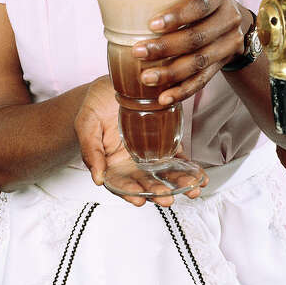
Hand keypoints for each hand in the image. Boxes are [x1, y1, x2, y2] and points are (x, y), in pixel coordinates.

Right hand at [75, 75, 199, 205]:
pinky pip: (178, 157)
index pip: (120, 184)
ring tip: (192, 190)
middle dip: (157, 192)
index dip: (129, 193)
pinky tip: (199, 176)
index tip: (139, 201)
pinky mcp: (165, 141)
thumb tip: (98, 179)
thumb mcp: (86, 124)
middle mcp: (132, 162)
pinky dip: (188, 167)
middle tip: (167, 198)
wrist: (112, 83)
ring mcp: (149, 153)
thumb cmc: (95, 104)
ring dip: (178, 183)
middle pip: (145, 182)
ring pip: (165, 173)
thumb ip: (91, 151)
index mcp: (111, 163)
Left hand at [132, 0, 245, 105]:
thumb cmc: (198, 0)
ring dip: (171, 73)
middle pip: (197, 37)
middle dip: (166, 48)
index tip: (152, 25)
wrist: (230, 19)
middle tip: (138, 52)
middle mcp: (229, 19)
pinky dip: (182, 91)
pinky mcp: (223, 64)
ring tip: (146, 78)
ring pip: (199, 62)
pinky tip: (164, 98)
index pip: (199, 4)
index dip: (177, 15)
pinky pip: (203, 80)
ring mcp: (229, 44)